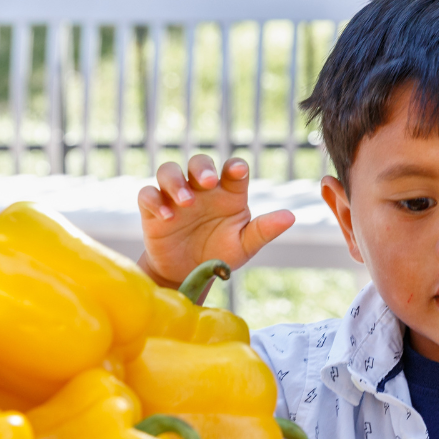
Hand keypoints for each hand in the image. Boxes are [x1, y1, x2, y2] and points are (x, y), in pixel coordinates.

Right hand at [137, 156, 294, 287]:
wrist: (189, 275)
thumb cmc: (219, 255)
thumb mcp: (244, 245)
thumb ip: (264, 230)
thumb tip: (290, 217)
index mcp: (227, 193)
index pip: (232, 170)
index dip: (234, 167)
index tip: (237, 172)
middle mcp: (201, 190)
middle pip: (199, 162)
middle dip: (203, 167)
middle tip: (209, 181)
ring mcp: (175, 197)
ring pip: (169, 171)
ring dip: (175, 181)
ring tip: (186, 202)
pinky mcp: (153, 210)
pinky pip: (147, 195)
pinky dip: (154, 201)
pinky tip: (167, 217)